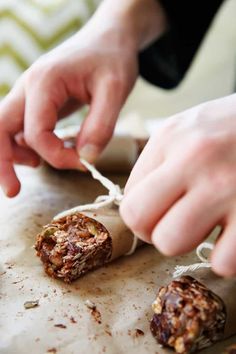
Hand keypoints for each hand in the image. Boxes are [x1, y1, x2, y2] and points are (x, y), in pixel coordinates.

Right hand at [0, 20, 137, 196]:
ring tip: (35, 167)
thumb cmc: (112, 60)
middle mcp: (28, 88)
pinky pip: (18, 127)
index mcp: (44, 82)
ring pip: (5, 128)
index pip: (36, 132)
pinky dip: (23, 145)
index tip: (82, 162)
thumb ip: (101, 126)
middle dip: (2, 162)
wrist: (108, 40)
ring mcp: (29, 94)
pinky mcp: (36, 102)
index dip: (56, 155)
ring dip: (12, 154)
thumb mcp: (115, 90)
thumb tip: (85, 159)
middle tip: (13, 191)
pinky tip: (38, 156)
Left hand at [120, 94, 235, 276]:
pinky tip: (232, 236)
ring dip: (186, 243)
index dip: (143, 213)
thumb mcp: (188, 127)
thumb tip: (138, 206)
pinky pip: (223, 261)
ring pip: (171, 242)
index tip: (161, 211)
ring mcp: (225, 185)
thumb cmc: (232, 128)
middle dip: (153, 231)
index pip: (129, 198)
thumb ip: (160, 162)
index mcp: (170, 139)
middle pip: (139, 221)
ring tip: (205, 226)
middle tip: (176, 223)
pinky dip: (225, 258)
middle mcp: (194, 159)